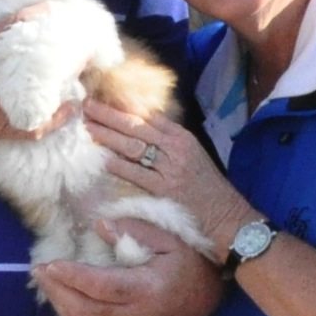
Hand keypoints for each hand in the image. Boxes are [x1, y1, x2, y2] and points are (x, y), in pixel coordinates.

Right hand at [0, 2, 76, 146]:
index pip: (21, 26)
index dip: (43, 15)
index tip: (59, 8)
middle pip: (40, 63)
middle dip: (63, 51)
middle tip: (82, 41)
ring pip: (41, 95)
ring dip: (62, 83)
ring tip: (79, 71)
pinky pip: (31, 127)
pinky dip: (53, 120)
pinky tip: (70, 109)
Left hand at [34, 221, 223, 315]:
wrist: (207, 299)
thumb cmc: (188, 263)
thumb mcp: (166, 239)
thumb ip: (132, 231)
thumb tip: (99, 226)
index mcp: (146, 291)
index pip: (100, 287)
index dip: (71, 277)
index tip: (49, 264)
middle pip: (86, 311)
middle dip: (57, 291)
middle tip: (38, 271)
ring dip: (60, 305)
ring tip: (45, 283)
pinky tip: (63, 299)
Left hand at [85, 101, 254, 261]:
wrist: (228, 217)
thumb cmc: (207, 188)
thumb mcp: (192, 156)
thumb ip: (168, 142)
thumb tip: (141, 129)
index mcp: (182, 137)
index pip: (148, 115)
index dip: (124, 106)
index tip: (104, 98)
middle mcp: (176, 148)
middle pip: (136, 126)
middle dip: (109, 115)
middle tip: (87, 106)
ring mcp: (171, 168)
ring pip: (133, 146)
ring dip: (107, 135)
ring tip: (88, 127)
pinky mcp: (166, 189)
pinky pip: (137, 174)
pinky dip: (119, 165)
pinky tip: (103, 159)